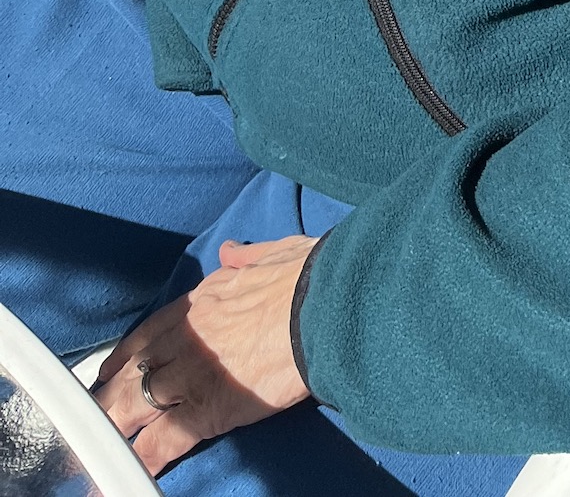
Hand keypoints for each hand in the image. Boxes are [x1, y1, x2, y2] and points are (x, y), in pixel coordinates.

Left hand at [94, 235, 316, 474]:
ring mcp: (193, 376)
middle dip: (111, 396)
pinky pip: (166, 439)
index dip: (125, 356)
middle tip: (95, 415)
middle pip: (134, 372)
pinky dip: (147, 456)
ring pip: (138, 406)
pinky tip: (134, 468)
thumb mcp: (273, 253)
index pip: (149, 332)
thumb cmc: (308, 277)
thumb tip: (233, 252)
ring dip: (118, 427)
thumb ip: (246, 257)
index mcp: (202, 301)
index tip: (110, 371)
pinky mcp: (208, 410)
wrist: (324, 307)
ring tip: (101, 446)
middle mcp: (188, 338)